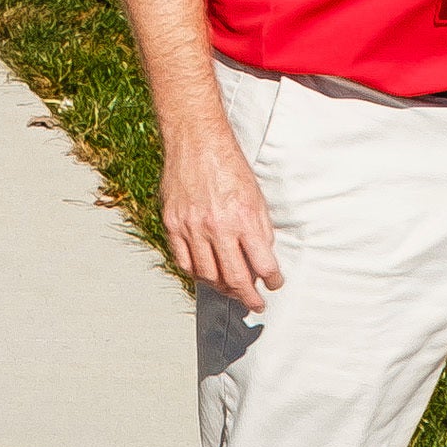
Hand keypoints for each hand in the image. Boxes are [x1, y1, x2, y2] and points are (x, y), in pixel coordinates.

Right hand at [161, 125, 283, 312]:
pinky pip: (183, 260)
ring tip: (231, 291)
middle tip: (255, 304)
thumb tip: (262, 261)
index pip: (263, 265)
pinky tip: (206, 274)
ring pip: (207, 274)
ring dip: (222, 289)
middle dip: (249, 297)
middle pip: (235, 278)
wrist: (196, 141)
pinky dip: (196, 273)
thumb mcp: (256, 198)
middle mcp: (217, 226)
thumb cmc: (229, 167)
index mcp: (244, 218)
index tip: (274, 284)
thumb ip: (260, 231)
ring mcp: (191, 226)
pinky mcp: (172, 223)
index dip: (273, 281)